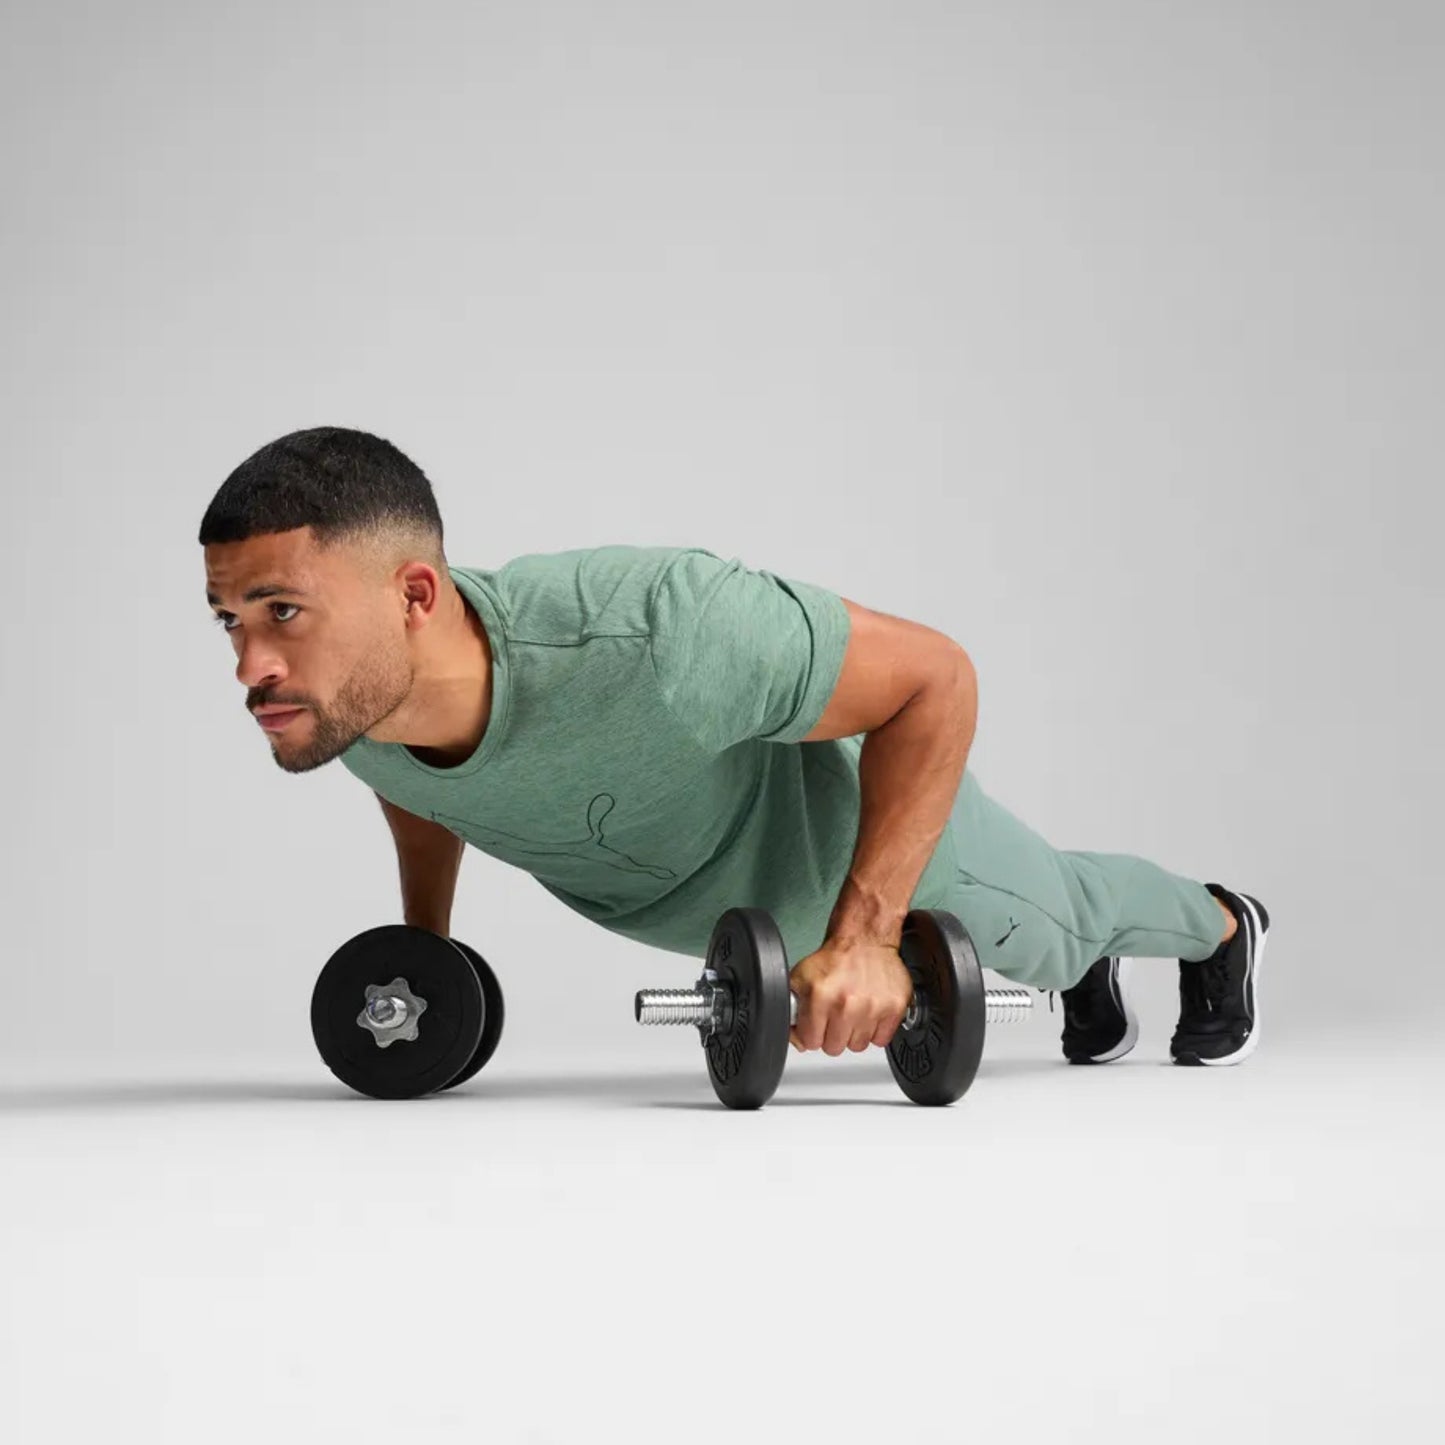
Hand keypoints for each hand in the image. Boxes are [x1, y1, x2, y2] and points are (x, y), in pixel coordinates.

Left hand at [788, 939, 914, 1055]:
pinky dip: (875, 1030)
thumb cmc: (834, 959)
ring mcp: (872, 1009)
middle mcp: (847, 1005)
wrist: (864, 939)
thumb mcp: (800, 977)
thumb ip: (791, 1009)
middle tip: (836, 1015)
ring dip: (854, 1033)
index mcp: (820, 997)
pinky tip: (869, 1013)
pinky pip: (880, 1040)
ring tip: (853, 1012)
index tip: (816, 1024)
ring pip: (857, 1046)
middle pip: (834, 1048)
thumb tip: (796, 1039)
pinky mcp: (894, 1009)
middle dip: (832, 1034)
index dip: (812, 1033)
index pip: (810, 1042)